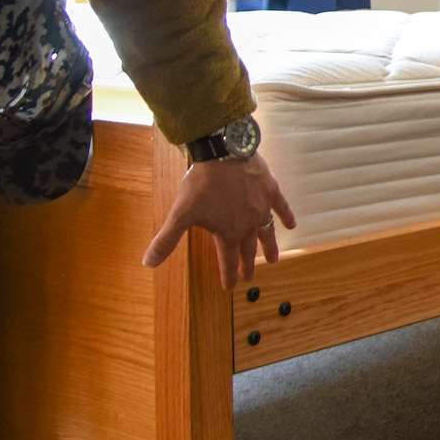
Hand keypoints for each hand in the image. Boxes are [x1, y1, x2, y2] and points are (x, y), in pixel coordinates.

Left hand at [143, 152, 297, 289]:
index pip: (228, 261)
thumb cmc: (202, 184)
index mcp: (228, 233)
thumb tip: (148, 262)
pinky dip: (286, 215)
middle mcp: (248, 225)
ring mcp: (262, 208)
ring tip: (273, 259)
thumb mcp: (181, 214)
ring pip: (267, 232)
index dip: (228, 275)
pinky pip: (281, 206)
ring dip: (270, 247)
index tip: (229, 287)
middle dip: (248, 265)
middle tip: (250, 278)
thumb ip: (166, 240)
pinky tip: (292, 224)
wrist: (223, 153)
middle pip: (248, 250)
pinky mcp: (270, 190)